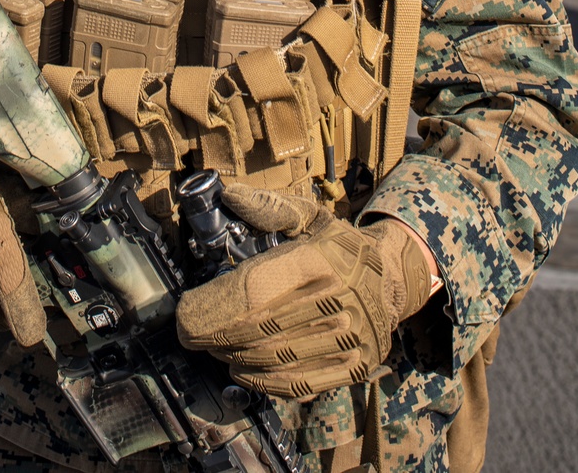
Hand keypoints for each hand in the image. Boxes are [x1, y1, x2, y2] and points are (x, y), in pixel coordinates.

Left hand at [176, 185, 430, 399]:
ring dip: (234, 357)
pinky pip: (298, 383)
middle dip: (215, 335)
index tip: (186, 313)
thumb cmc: (340, 246)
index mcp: (320, 260)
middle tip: (191, 333)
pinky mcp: (353, 367)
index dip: (213, 307)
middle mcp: (337, 301)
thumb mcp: (310, 216)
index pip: (254, 290)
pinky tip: (242, 369)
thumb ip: (269, 207)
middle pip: (258, 329)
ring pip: (274, 360)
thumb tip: (228, 195)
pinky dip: (262, 381)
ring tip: (214, 346)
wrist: (391, 280)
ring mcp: (348, 339)